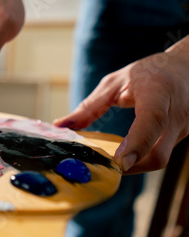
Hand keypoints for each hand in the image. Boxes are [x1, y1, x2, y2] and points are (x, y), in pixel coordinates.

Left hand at [54, 42, 188, 173]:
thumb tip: (60, 125)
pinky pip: (161, 154)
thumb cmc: (148, 73)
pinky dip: (142, 160)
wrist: (186, 68)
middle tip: (104, 168)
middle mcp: (177, 114)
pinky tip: (125, 156)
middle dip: (131, 167)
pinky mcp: (183, 137)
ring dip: (135, 166)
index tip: (119, 161)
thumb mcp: (115, 83)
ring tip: (110, 162)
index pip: (152, 121)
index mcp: (158, 94)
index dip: (137, 143)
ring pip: (160, 158)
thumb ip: (89, 106)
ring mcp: (184, 128)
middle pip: (159, 153)